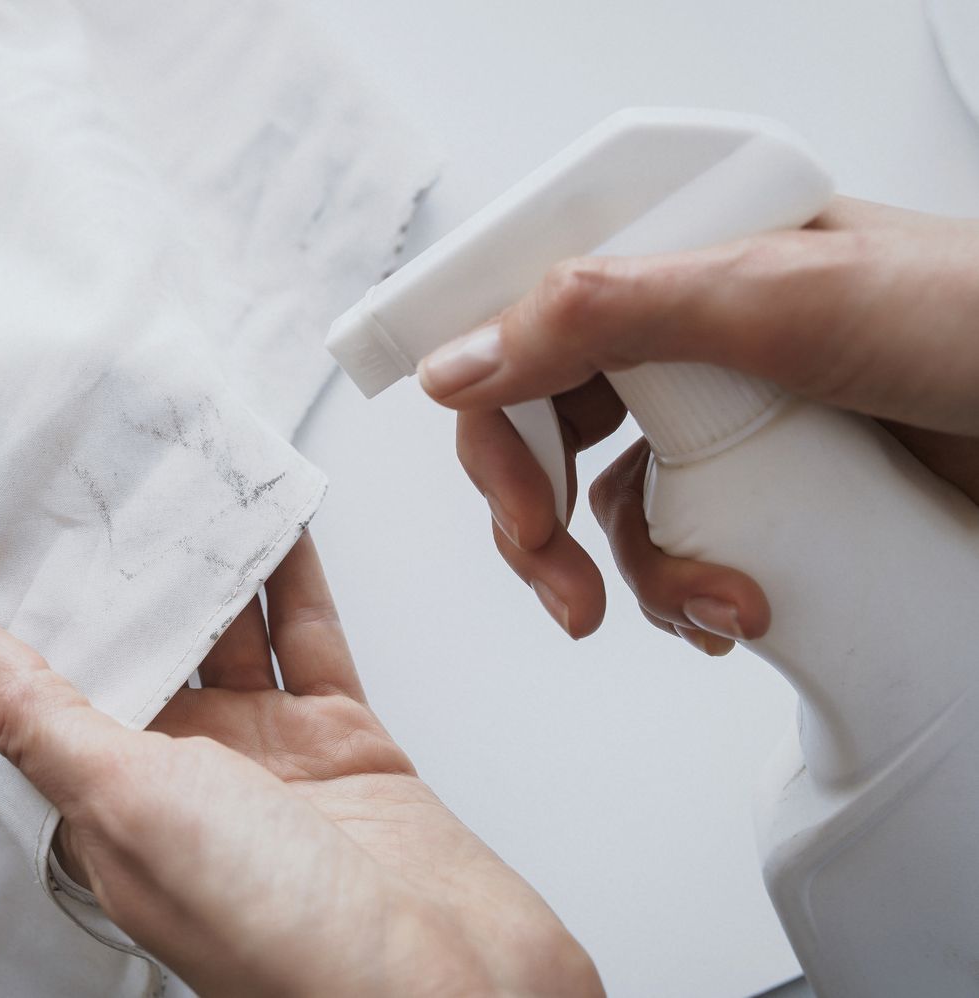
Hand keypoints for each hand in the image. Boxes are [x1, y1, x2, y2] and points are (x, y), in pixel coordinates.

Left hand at [0, 533, 601, 997]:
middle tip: (103, 483)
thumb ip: (45, 719)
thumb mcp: (132, 809)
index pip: (55, 697)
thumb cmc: (282, 936)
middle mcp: (190, 784)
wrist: (447, 989)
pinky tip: (277, 522)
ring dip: (212, 562)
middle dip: (127, 575)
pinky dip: (296, 578)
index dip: (32, 620)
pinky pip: (312, 640)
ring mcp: (272, 762)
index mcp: (117, 812)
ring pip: (232, 635)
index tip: (12, 537)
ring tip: (185, 478)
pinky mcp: (347, 743)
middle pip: (148, 653)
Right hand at [418, 198, 978, 652]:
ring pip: (614, 507)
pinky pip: (683, 551)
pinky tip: (743, 613)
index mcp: (679, 263)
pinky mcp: (773, 496)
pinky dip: (692, 596)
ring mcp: (732, 423)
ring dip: (639, 576)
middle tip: (561, 583)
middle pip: (550, 430)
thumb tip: (458, 364)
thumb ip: (605, 317)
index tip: (514, 498)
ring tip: (712, 609)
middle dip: (542, 519)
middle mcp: (693, 341)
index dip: (496, 416)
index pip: (532, 331)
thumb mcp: (778, 302)